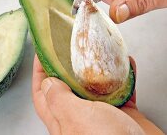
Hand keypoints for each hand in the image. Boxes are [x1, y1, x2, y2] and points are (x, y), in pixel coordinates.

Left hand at [32, 55, 162, 134]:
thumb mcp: (76, 117)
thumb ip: (59, 99)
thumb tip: (47, 82)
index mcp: (62, 118)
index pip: (42, 92)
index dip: (39, 72)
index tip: (41, 53)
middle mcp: (79, 115)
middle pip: (67, 85)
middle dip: (67, 66)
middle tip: (69, 48)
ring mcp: (100, 113)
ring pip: (94, 85)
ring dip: (97, 69)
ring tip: (98, 54)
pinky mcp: (121, 112)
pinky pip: (121, 89)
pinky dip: (124, 77)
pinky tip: (127, 66)